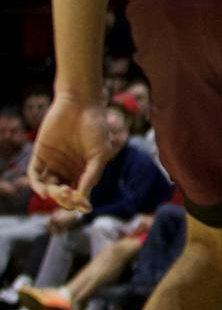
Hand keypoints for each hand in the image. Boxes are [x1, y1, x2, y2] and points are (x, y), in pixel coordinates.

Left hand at [27, 96, 109, 213]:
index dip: (80, 203)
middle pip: (63, 193)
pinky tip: (44, 190)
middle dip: (65, 199)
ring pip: (48, 186)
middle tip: (68, 194)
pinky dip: (37, 185)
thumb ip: (91, 175)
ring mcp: (53, 163)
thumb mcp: (99, 154)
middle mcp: (67, 169)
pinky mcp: (40, 155)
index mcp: (84, 171)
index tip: (84, 205)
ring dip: (52, 193)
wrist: (80, 104)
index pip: (79, 194)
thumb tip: (83, 199)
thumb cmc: (95, 127)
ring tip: (58, 190)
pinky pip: (35, 174)